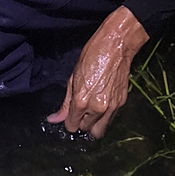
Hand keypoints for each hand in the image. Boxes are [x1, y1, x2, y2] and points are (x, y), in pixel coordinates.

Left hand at [47, 6, 148, 138]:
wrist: (116, 45)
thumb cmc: (92, 57)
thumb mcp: (72, 79)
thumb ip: (65, 104)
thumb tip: (53, 119)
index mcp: (81, 102)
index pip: (72, 126)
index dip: (69, 122)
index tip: (70, 116)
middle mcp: (96, 108)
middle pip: (85, 130)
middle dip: (81, 124)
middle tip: (81, 114)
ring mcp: (110, 107)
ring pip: (99, 131)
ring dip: (93, 125)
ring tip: (91, 114)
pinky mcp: (121, 103)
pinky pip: (110, 120)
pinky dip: (104, 118)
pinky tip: (101, 105)